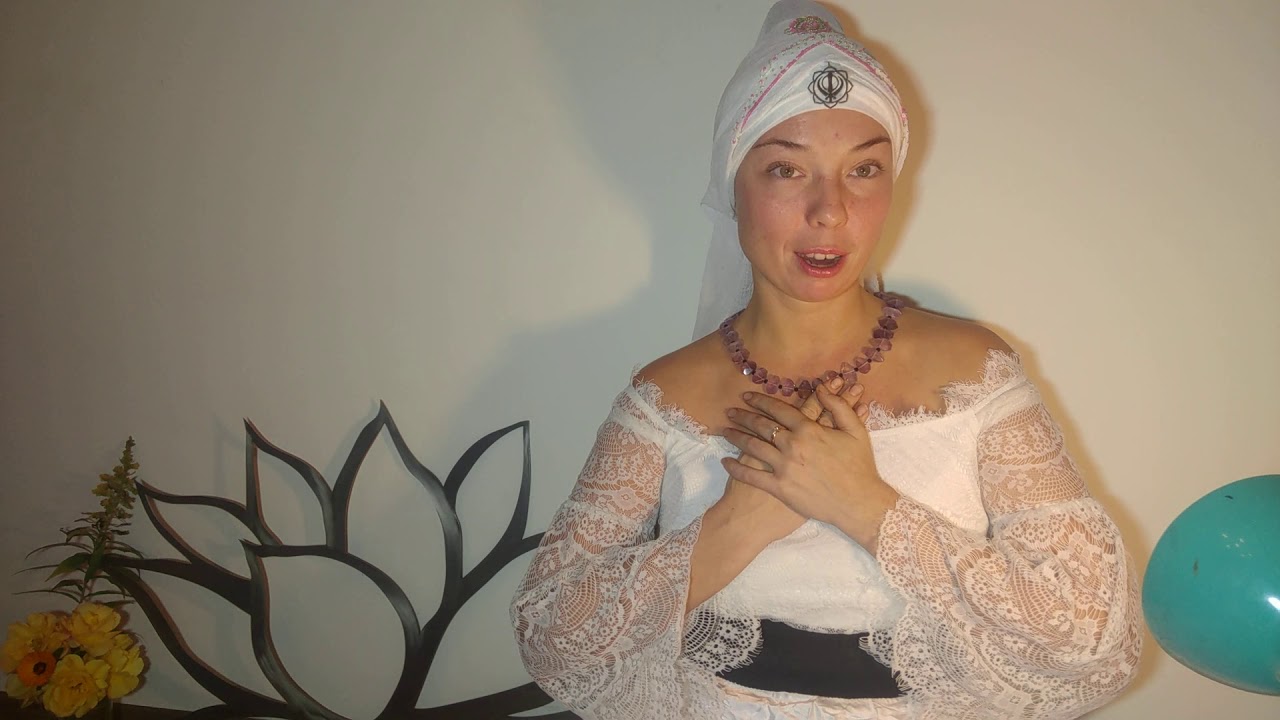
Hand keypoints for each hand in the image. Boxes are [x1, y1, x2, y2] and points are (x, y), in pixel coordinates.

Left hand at [722, 380, 898, 549]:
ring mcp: (784, 467)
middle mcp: (792, 445)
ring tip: (724, 431)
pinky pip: (751, 475)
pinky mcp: (779, 488)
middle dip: (743, 416)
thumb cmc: (860, 468)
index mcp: (809, 430)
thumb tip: (822, 388)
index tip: (747, 396)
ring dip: (735, 437)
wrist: (858, 504)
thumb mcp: (856, 431)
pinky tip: (725, 462)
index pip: (779, 410)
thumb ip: (838, 407)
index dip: (760, 401)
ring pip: (752, 447)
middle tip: (729, 411)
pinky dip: (736, 467)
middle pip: (761, 426)